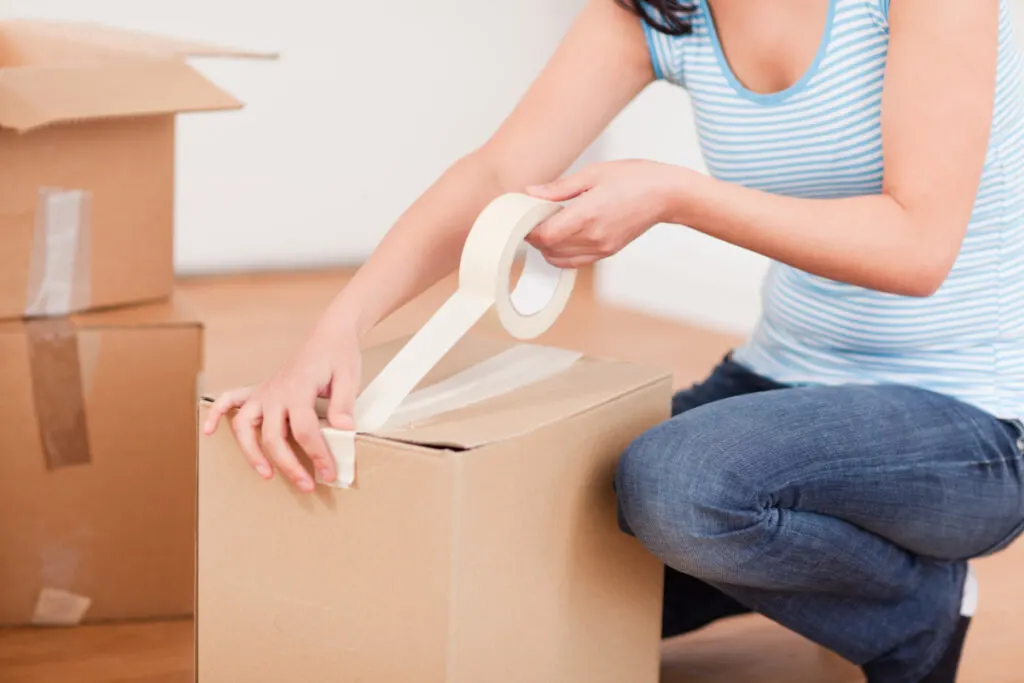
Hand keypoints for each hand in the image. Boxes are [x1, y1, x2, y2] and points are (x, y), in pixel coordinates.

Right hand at [202, 327, 361, 492]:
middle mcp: (275, 392)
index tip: (330, 473)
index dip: (317, 455)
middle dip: (289, 465)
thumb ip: (344, 404)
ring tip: (266, 475)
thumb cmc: (339, 356)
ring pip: (244, 426)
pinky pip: (230, 399)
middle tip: (307, 485)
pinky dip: (216, 414)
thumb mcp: (349, 377)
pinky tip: (209, 431)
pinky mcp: (260, 390)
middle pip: (273, 437)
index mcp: (298, 389)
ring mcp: (264, 391)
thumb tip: (344, 430)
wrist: (329, 335)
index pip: (305, 430)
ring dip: (251, 453)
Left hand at [525, 160, 682, 267]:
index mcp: (587, 214)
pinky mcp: (606, 252)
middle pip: (548, 248)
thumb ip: (559, 188)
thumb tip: (531, 193)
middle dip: (534, 236)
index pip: (545, 235)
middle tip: (532, 218)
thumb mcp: (594, 173)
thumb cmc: (635, 178)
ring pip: (558, 259)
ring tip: (548, 226)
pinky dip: (561, 253)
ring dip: (546, 246)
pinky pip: (574, 262)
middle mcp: (593, 237)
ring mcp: (600, 248)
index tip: (524, 216)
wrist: (667, 195)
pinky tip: (562, 236)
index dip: (528, 229)